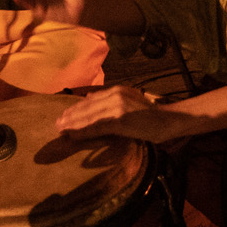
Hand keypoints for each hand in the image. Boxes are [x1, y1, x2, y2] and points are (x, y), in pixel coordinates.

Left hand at [56, 84, 194, 143]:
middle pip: (87, 107)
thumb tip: (90, 100)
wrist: (169, 120)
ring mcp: (118, 106)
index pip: (91, 100)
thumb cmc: (151, 116)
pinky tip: (73, 135)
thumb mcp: (130, 102)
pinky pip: (97, 126)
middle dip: (71, 116)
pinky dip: (83, 131)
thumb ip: (112, 101)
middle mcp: (116, 95)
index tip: (65, 116)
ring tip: (61, 130)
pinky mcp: (121, 119)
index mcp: (117, 91)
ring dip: (73, 124)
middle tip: (57, 124)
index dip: (76, 108)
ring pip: (89, 117)